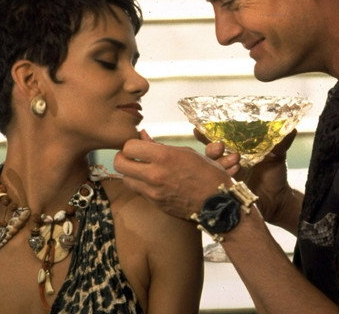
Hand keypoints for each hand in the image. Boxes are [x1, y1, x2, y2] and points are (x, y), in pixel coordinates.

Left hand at [114, 130, 238, 219]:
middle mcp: (155, 175)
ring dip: (130, 172)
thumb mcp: (185, 152)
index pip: (129, 147)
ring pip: (125, 179)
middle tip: (131, 156)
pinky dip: (140, 184)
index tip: (138, 144)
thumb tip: (142, 135)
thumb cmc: (206, 173)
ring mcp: (153, 192)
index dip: (132, 144)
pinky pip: (138, 191)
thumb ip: (159, 146)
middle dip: (123, 157)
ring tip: (141, 169)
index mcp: (164, 157)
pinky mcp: (155, 204)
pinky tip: (152, 181)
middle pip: (119, 164)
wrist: (218, 203)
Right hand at [197, 128, 298, 224]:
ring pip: (211, 170)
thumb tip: (292, 127)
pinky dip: (224, 178)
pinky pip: (216, 185)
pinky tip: (235, 176)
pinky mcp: (225, 193)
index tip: (198, 129)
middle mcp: (225, 164)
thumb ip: (281, 142)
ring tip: (237, 162)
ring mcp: (223, 179)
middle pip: (208, 155)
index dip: (205, 135)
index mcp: (233, 152)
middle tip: (220, 146)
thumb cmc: (276, 176)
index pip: (215, 141)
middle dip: (211, 149)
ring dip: (220, 163)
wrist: (278, 201)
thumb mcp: (278, 156)